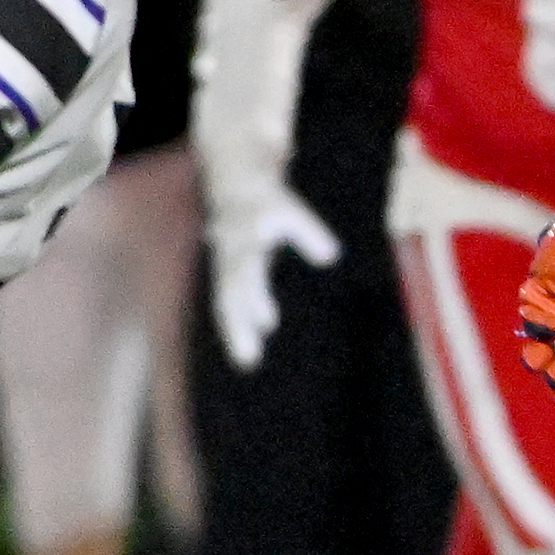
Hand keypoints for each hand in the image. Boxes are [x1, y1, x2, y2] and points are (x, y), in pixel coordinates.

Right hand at [210, 186, 342, 371]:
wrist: (235, 191)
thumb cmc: (269, 204)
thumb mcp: (291, 211)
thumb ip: (310, 232)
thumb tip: (331, 256)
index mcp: (242, 242)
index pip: (246, 273)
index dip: (256, 299)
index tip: (268, 323)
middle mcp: (227, 259)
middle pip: (230, 297)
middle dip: (238, 328)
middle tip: (249, 359)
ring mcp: (223, 270)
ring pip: (226, 306)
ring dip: (235, 334)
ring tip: (248, 363)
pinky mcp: (226, 278)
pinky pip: (228, 307)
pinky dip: (236, 329)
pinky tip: (249, 354)